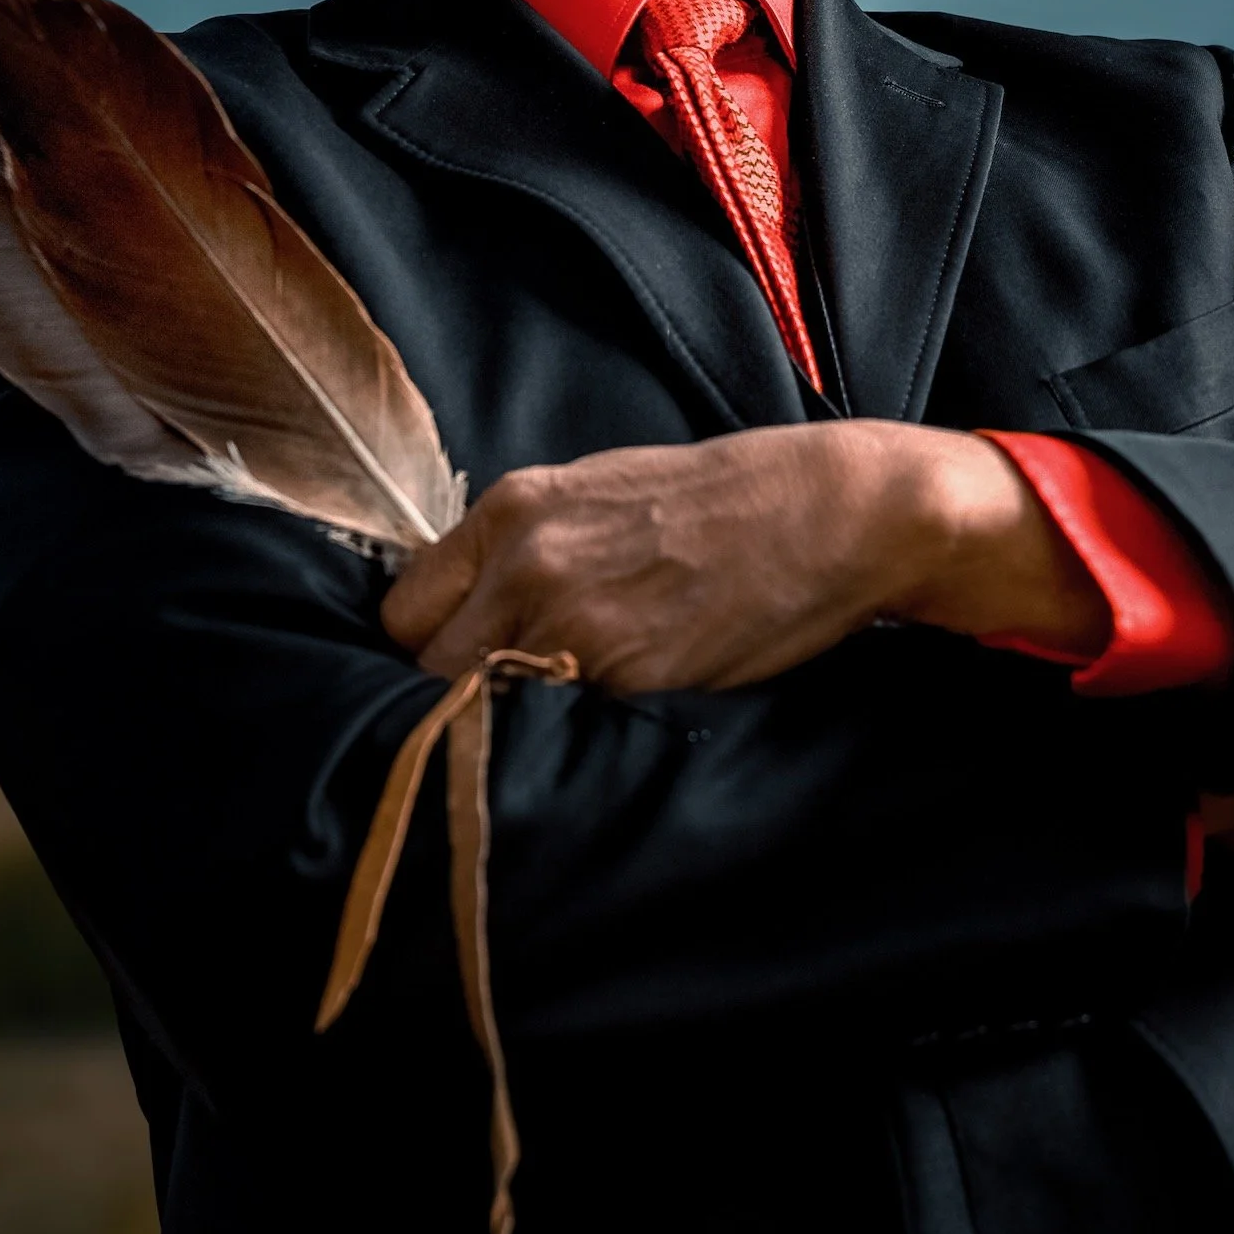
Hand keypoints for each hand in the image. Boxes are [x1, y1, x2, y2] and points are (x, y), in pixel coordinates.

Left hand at [380, 422, 1105, 691]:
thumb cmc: (728, 503)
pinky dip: (570, 738)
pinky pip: (557, 727)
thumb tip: (478, 611)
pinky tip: (609, 718)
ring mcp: (570, 618)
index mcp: (513, 510)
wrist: (830, 512)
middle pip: (424, 666)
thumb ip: (529, 547)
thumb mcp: (605, 495)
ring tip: (561, 718)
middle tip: (506, 706)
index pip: (403, 609)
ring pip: (477, 709)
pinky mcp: (623, 671)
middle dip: (455, 694)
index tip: (457, 669)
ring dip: (505, 723)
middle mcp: (524, 561)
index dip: (426, 648)